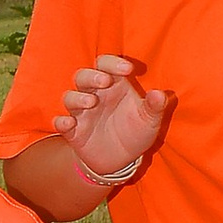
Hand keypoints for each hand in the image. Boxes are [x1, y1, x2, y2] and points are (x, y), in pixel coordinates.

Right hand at [53, 54, 174, 188]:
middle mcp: (95, 95)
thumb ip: (155, 106)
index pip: (106, 65)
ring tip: (91, 103)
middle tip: (104, 81)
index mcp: (114, 85)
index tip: (127, 69)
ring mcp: (82, 113)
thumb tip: (161, 94)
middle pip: (83, 76)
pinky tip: (68, 123)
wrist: (122, 160)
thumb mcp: (150, 120)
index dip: (113, 63)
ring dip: (77, 97)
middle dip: (92, 76)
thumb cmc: (136, 131)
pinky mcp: (73, 131)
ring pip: (70, 97)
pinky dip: (61, 122)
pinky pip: (61, 122)